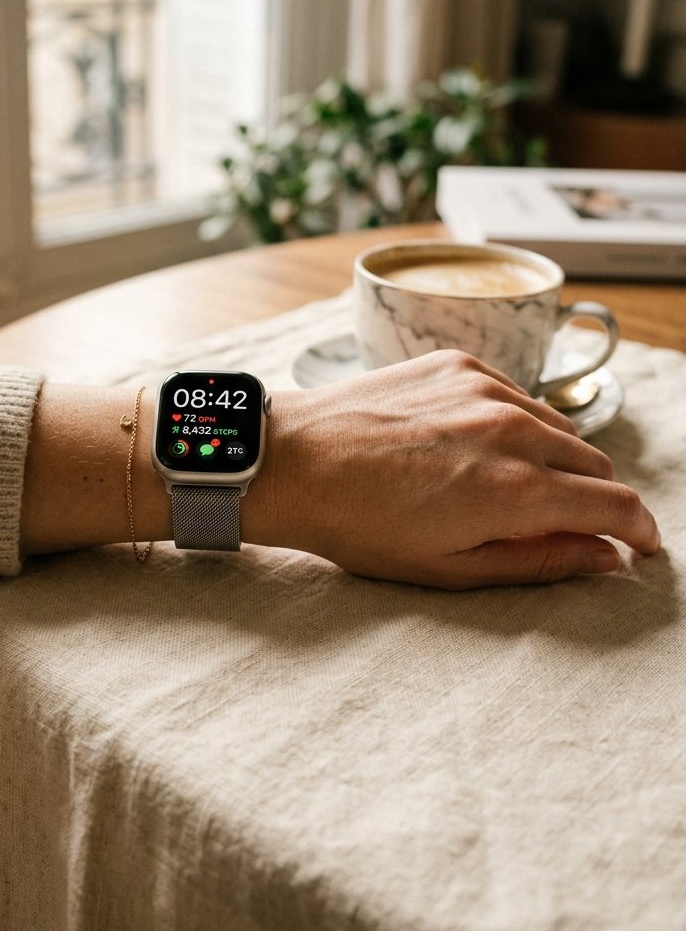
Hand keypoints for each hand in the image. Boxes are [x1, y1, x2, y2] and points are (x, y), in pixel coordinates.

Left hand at [246, 350, 660, 588]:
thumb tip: (604, 556)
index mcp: (516, 490)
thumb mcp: (450, 567)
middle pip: (594, 463)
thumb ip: (539, 561)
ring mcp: (484, 389)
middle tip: (565, 524)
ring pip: (557, 425)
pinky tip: (476, 446)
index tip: (639, 545)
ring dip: (556, 459)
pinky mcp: (458, 362)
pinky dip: (516, 423)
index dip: (638, 530)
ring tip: (510, 487)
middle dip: (594, 498)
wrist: (292, 460)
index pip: (615, 505)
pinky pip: (516, 395)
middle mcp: (511, 430)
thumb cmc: (359, 525)